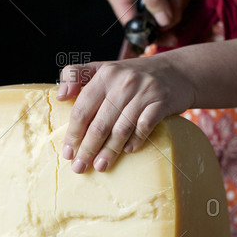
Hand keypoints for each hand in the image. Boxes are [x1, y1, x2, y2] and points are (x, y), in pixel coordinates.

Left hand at [56, 53, 195, 173]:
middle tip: (79, 167)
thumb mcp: (105, 69)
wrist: (177, 71)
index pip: (83, 108)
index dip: (73, 133)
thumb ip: (77, 76)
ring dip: (109, 151)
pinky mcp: (161, 103)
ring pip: (121, 129)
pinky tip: (127, 151)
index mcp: (105, 74)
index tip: (68, 152)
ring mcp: (144, 92)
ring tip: (99, 166)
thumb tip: (59, 96)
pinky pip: (144, 127)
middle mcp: (123, 82)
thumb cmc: (134, 75)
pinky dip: (135, 141)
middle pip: (99, 123)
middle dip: (87, 149)